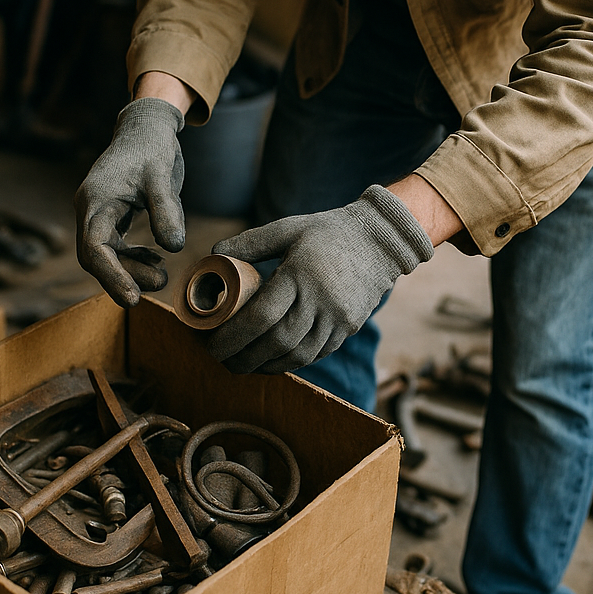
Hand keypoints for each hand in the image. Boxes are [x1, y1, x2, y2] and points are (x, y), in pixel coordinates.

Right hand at [75, 97, 185, 306]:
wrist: (145, 127)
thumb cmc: (152, 147)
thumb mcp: (162, 176)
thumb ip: (167, 211)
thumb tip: (175, 248)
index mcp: (95, 200)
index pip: (94, 248)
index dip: (112, 275)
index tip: (133, 297)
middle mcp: (90, 209)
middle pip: (95, 257)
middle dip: (123, 276)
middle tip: (160, 283)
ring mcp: (98, 213)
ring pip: (106, 254)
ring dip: (131, 269)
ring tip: (163, 275)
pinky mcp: (110, 215)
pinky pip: (115, 246)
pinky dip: (134, 257)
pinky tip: (156, 259)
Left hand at [207, 185, 433, 373]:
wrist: (381, 240)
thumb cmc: (327, 232)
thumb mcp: (287, 228)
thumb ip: (249, 242)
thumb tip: (215, 256)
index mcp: (300, 274)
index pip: (260, 316)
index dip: (232, 336)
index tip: (211, 344)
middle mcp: (321, 300)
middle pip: (276, 342)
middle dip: (243, 358)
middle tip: (221, 360)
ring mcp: (338, 318)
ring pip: (297, 355)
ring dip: (265, 366)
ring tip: (242, 365)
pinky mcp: (348, 328)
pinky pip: (315, 354)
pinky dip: (289, 362)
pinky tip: (271, 361)